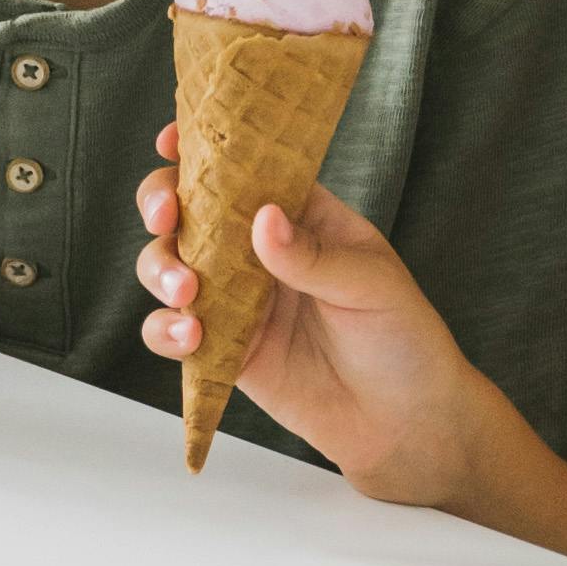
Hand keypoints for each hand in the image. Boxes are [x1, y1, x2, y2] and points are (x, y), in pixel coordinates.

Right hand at [135, 144, 489, 504]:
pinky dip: (164, 330)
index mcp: (299, 215)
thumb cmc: (403, 339)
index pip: (244, 168)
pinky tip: (188, 337)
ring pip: (168, 266)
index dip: (202, 149)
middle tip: (165, 220)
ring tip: (187, 293)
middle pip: (188, 210)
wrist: (405, 423)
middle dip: (162, 204)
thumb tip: (264, 219)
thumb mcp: (372, 285)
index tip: (173, 142)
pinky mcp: (223, 350)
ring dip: (161, 270)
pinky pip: (172, 333)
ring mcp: (236, 299)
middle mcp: (258, 251)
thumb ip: (314, 255)